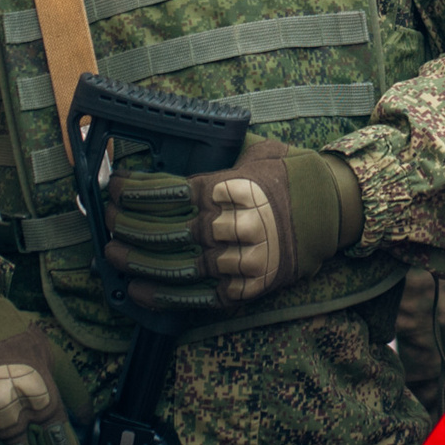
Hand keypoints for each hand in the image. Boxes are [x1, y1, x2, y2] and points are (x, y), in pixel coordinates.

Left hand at [104, 140, 362, 310]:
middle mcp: (237, 224)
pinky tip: (137, 290)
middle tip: (108, 223)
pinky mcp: (249, 287)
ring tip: (112, 255)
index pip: (175, 191)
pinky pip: (200, 296)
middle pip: (171, 230)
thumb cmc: (291, 177)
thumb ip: (221, 156)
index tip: (116, 189)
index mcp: (236, 188)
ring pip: (180, 265)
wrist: (335, 211)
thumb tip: (173, 148)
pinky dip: (165, 296)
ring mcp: (244, 259)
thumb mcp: (259, 152)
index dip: (140, 192)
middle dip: (132, 227)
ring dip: (140, 261)